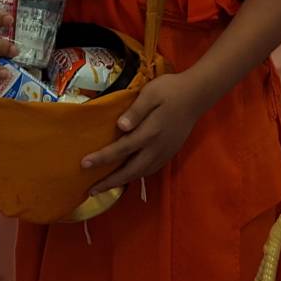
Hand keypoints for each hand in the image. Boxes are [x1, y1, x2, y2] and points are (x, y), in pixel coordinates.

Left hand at [80, 74, 205, 195]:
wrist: (196, 95)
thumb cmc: (170, 90)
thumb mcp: (151, 93)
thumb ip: (136, 110)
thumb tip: (120, 127)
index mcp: (150, 132)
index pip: (121, 149)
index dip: (102, 158)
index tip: (84, 164)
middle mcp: (157, 147)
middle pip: (130, 170)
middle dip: (110, 182)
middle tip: (91, 190)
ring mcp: (164, 152)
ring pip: (141, 173)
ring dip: (122, 182)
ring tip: (106, 186)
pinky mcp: (170, 153)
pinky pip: (150, 170)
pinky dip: (136, 176)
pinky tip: (128, 176)